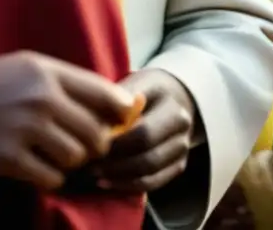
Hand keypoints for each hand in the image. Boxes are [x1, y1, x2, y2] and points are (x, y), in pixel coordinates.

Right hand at [0, 52, 136, 190]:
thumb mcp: (30, 68)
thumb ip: (73, 82)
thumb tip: (125, 104)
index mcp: (48, 72)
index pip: (106, 94)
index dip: (122, 112)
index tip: (123, 121)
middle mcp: (40, 98)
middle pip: (96, 132)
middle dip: (96, 144)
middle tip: (87, 145)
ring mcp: (23, 128)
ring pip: (77, 157)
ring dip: (72, 161)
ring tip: (59, 154)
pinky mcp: (6, 157)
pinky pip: (51, 177)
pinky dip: (51, 178)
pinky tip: (39, 168)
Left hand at [91, 69, 195, 192]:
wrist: (173, 97)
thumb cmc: (144, 92)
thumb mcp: (132, 86)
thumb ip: (116, 103)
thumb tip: (95, 128)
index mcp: (172, 105)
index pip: (143, 133)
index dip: (115, 146)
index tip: (90, 146)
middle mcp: (183, 126)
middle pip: (148, 157)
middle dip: (115, 165)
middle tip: (89, 165)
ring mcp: (183, 146)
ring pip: (150, 172)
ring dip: (119, 177)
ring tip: (95, 173)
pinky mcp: (179, 164)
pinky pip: (154, 182)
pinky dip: (129, 186)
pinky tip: (108, 182)